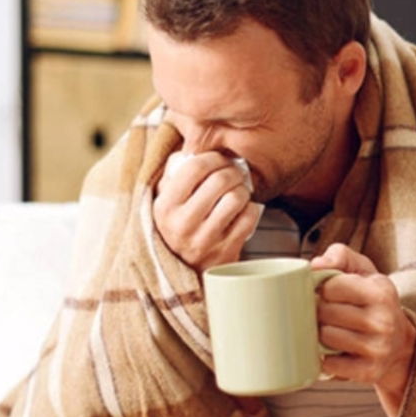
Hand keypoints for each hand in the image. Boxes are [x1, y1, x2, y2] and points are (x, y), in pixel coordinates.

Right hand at [153, 151, 261, 272]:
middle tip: (234, 174)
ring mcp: (205, 240)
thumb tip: (192, 144)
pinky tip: (242, 211)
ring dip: (242, 190)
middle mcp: (182, 224)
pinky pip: (249, 217)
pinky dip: (250, 209)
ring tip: (236, 192)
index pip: (193, 167)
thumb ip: (174, 171)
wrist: (186, 272)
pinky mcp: (226, 252)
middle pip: (220, 180)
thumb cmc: (179, 224)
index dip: (212, 157)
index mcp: (164, 207)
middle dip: (232, 171)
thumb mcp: (165, 199)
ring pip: (236, 197)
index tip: (218, 160)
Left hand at [312, 243, 415, 416]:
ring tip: (333, 330)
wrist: (400, 344)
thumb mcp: (364, 271)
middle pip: (325, 312)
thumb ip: (340, 256)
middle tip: (328, 313)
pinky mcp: (370, 371)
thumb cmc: (373, 301)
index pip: (332, 286)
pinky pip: (331, 364)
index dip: (324, 288)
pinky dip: (327, 359)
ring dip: (322, 334)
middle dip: (320, 312)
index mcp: (381, 292)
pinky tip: (336, 351)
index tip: (330, 293)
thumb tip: (315, 265)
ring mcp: (378, 348)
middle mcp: (384, 320)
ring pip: (326, 337)